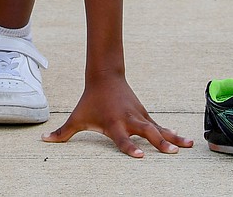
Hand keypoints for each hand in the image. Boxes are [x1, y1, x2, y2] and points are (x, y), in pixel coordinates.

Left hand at [41, 73, 192, 157]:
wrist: (104, 76)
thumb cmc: (90, 100)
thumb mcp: (77, 116)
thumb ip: (62, 132)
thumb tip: (43, 140)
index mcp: (113, 123)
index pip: (121, 138)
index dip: (128, 147)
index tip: (139, 156)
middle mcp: (128, 120)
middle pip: (146, 132)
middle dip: (159, 142)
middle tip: (172, 152)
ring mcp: (139, 116)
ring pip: (158, 128)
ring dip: (173, 137)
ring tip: (188, 146)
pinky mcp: (144, 115)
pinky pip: (160, 126)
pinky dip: (172, 133)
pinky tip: (185, 141)